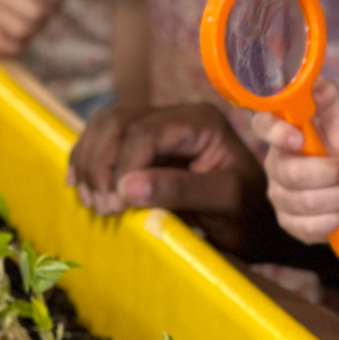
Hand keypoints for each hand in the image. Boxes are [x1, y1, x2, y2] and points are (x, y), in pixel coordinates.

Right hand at [66, 103, 273, 256]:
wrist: (257, 224)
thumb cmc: (249, 213)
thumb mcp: (225, 202)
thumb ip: (180, 190)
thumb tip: (126, 187)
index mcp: (200, 120)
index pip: (145, 132)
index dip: (123, 165)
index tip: (116, 205)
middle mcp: (176, 115)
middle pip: (118, 122)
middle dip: (101, 163)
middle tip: (102, 206)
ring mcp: (158, 127)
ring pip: (106, 126)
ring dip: (90, 161)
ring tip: (92, 201)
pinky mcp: (143, 147)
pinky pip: (104, 141)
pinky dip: (88, 161)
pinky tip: (81, 186)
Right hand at [251, 80, 338, 245]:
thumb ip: (328, 98)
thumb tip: (314, 81)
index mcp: (285, 133)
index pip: (262, 125)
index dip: (276, 132)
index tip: (299, 138)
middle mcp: (276, 164)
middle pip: (287, 173)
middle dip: (326, 173)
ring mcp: (282, 196)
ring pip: (300, 202)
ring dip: (335, 197)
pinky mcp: (292, 224)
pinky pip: (306, 228)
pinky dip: (333, 221)